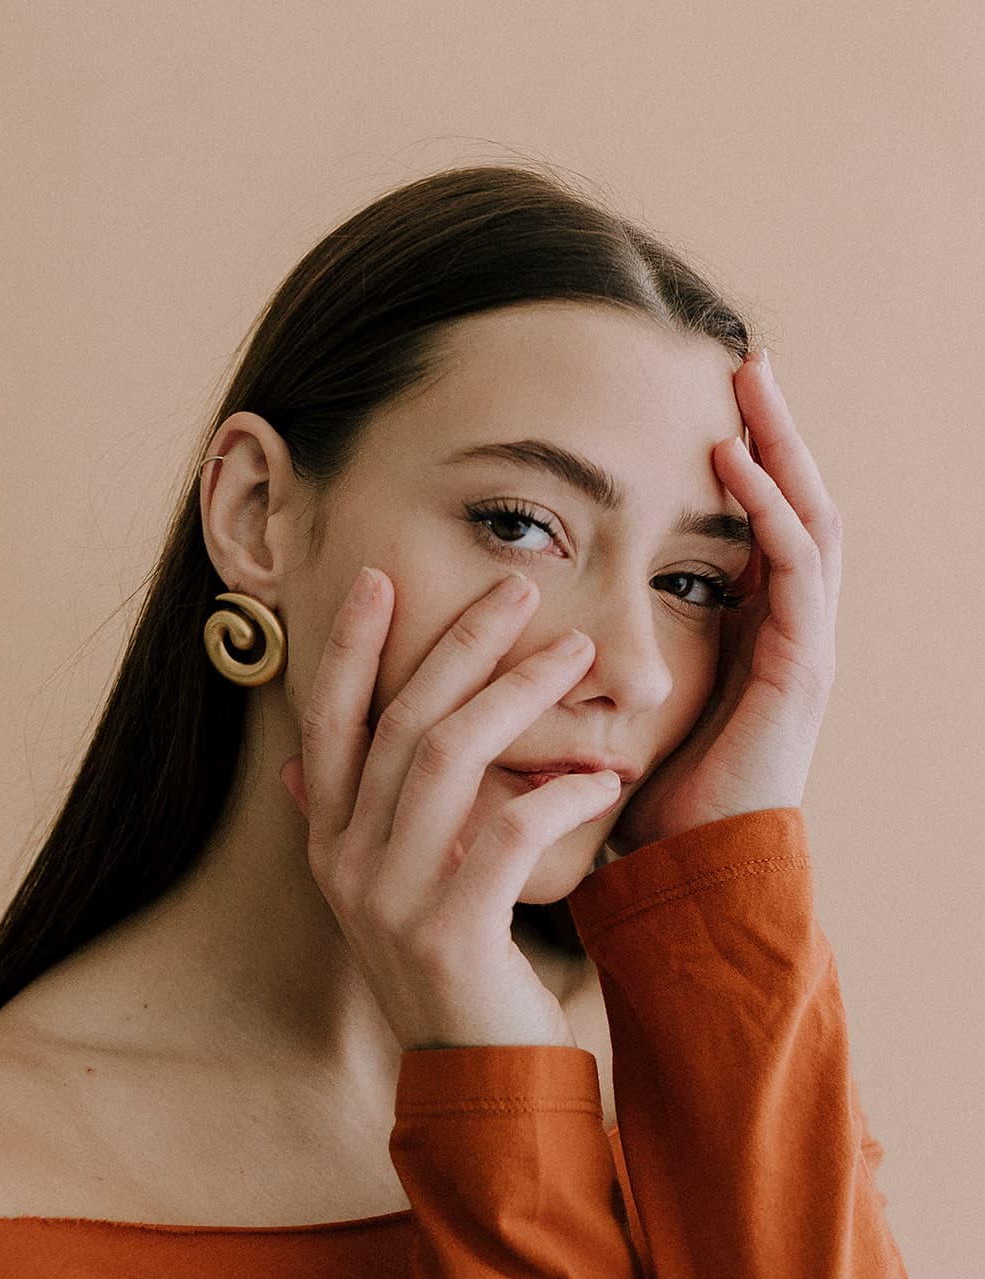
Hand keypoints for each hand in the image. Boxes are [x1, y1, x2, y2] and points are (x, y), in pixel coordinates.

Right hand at [279, 569, 623, 1051]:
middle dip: (458, 645)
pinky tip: (602, 774)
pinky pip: (505, 832)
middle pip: (397, 722)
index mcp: (331, 843)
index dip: (345, 648)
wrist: (477, 1076)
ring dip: (515, 695)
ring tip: (576, 654)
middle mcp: (345, 863)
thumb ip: (354, 825)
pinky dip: (557, 792)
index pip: (324, 722)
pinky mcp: (450, 931)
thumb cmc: (454, 963)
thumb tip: (297, 766)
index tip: (379, 578)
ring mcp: (390, 899)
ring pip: (445, 757)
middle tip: (520, 592)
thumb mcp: (388, 891)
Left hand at [608, 348, 842, 854]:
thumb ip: (593, 651)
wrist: (687, 873)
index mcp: (748, 634)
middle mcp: (785, 631)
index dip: (743, 462)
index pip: (759, 525)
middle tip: (747, 360)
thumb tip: (514, 616)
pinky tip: (735, 463)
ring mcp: (803, 647)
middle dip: (774, 432)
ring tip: (751, 383)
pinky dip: (770, 510)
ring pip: (809, 521)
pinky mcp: (801, 669)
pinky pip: (797, 570)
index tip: (707, 398)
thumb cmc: (643, 798)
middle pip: (794, 506)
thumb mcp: (617, 705)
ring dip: (781, 448)